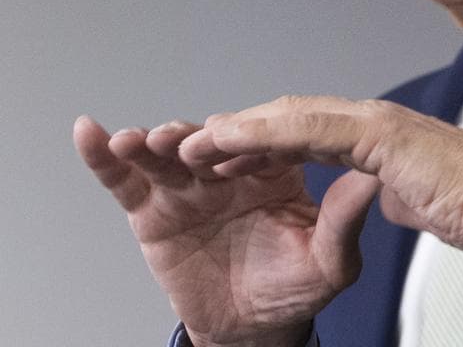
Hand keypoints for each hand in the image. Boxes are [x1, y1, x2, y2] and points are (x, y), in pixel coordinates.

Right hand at [73, 115, 377, 346]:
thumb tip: (370, 181)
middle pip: (213, 139)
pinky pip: (126, 179)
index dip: (254, 137)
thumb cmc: (295, 289)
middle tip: (190, 142)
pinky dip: (105, 157)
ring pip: (169, 153)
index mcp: (280, 171)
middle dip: (199, 136)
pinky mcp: (154, 207)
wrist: (252, 328)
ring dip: (153, 140)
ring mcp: (191, 185)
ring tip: (140, 141)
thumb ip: (343, 222)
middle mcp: (233, 169)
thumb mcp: (329, 262)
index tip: (239, 137)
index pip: (269, 141)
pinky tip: (91, 135)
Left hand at [178, 96, 462, 255]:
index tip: (225, 160)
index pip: (309, 133)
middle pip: (290, 117)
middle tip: (192, 145)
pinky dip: (262, 133)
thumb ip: (393, 190)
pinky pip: (306, 127)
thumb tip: (381, 191)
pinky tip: (226, 142)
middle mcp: (372, 120)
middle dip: (239, 132)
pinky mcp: (376, 131)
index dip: (263, 144)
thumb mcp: (418, 202)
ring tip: (191, 144)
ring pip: (290, 115)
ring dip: (238, 130)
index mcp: (380, 137)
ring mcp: (374, 120)